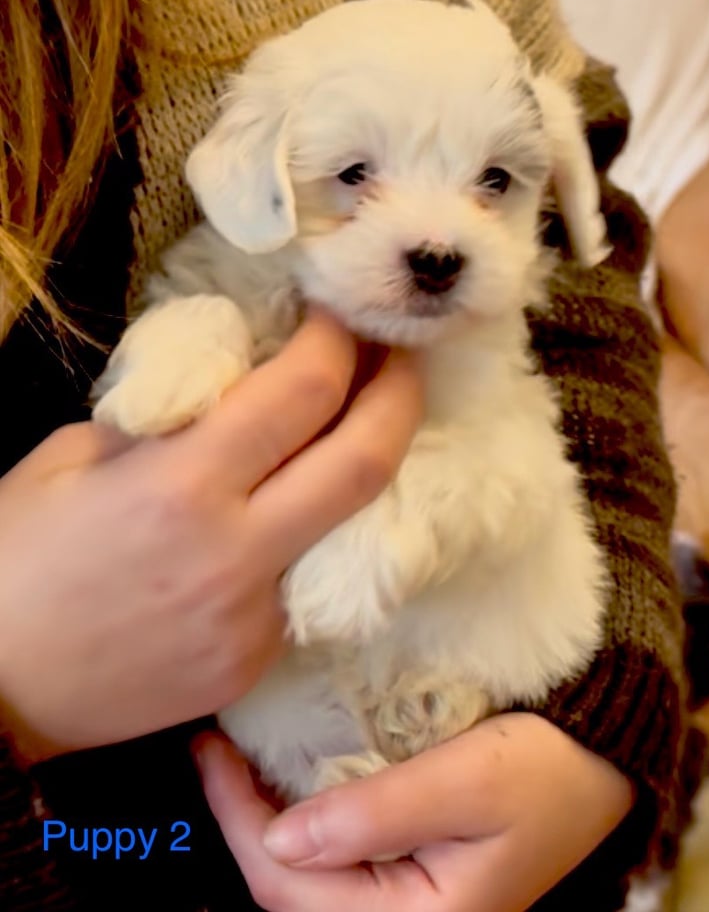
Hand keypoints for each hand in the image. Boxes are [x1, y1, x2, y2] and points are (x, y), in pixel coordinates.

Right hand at [0, 309, 422, 762]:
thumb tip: (234, 389)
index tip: (340, 315)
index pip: (303, 393)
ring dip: (361, 466)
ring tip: (355, 425)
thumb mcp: (73, 459)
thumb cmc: (15, 558)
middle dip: (400, 394)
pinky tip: (283, 517)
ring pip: (351, 528)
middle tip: (399, 356)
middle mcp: (236, 554)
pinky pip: (304, 584)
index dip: (338, 340)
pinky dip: (304, 538)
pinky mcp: (255, 663)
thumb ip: (167, 420)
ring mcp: (254, 618)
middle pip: (367, 462)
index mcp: (181, 485)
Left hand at [194, 713, 633, 911]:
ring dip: (263, 822)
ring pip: (306, 880)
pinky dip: (299, 819)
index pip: (293, 892)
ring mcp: (405, 902)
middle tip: (213, 750)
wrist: (598, 762)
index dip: (239, 823)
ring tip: (234, 762)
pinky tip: (283, 778)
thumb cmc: (546, 769)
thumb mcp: (469, 781)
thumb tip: (279, 840)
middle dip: (241, 823)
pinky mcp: (407, 873)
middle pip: (290, 894)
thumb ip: (377, 814)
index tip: (210, 751)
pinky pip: (334, 860)